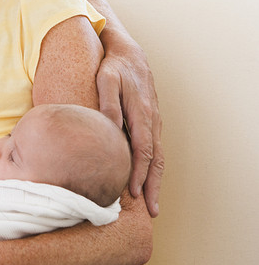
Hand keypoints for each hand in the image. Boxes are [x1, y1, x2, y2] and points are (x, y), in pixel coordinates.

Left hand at [97, 29, 163, 216]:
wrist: (128, 54)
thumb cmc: (113, 67)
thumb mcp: (106, 79)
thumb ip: (108, 102)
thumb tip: (109, 126)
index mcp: (141, 113)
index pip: (143, 150)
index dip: (139, 173)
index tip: (134, 192)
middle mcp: (151, 121)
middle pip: (155, 160)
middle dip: (153, 186)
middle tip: (151, 211)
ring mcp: (153, 122)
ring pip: (158, 157)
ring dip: (155, 181)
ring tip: (152, 205)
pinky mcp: (150, 122)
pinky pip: (154, 150)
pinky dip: (153, 169)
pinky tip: (146, 181)